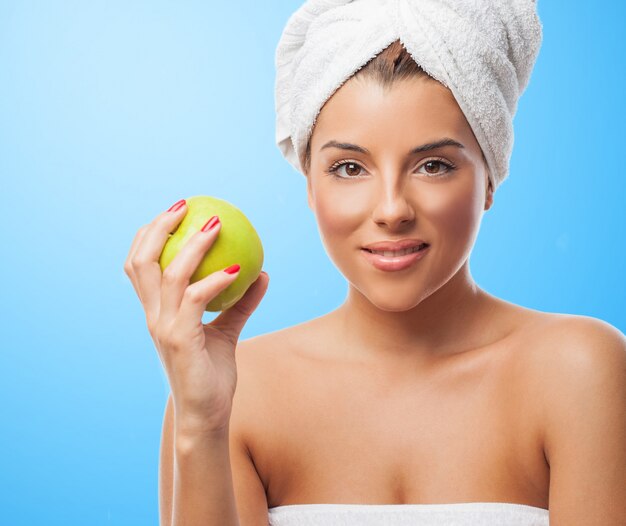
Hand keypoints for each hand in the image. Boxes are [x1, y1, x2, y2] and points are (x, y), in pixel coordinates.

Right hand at [123, 200, 268, 432]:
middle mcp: (152, 315)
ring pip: (169, 274)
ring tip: (216, 225)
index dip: (149, 234)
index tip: (174, 211)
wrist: (205, 414)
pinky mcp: (178, 340)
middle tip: (185, 205)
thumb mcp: (226, 331)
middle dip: (158, 228)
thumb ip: (239, 303)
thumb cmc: (210, 374)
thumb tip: (261, 273)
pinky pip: (195, 299)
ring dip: (193, 245)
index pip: (139, 264)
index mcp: (156, 311)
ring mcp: (163, 327)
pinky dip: (215, 280)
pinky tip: (239, 270)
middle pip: (141, 260)